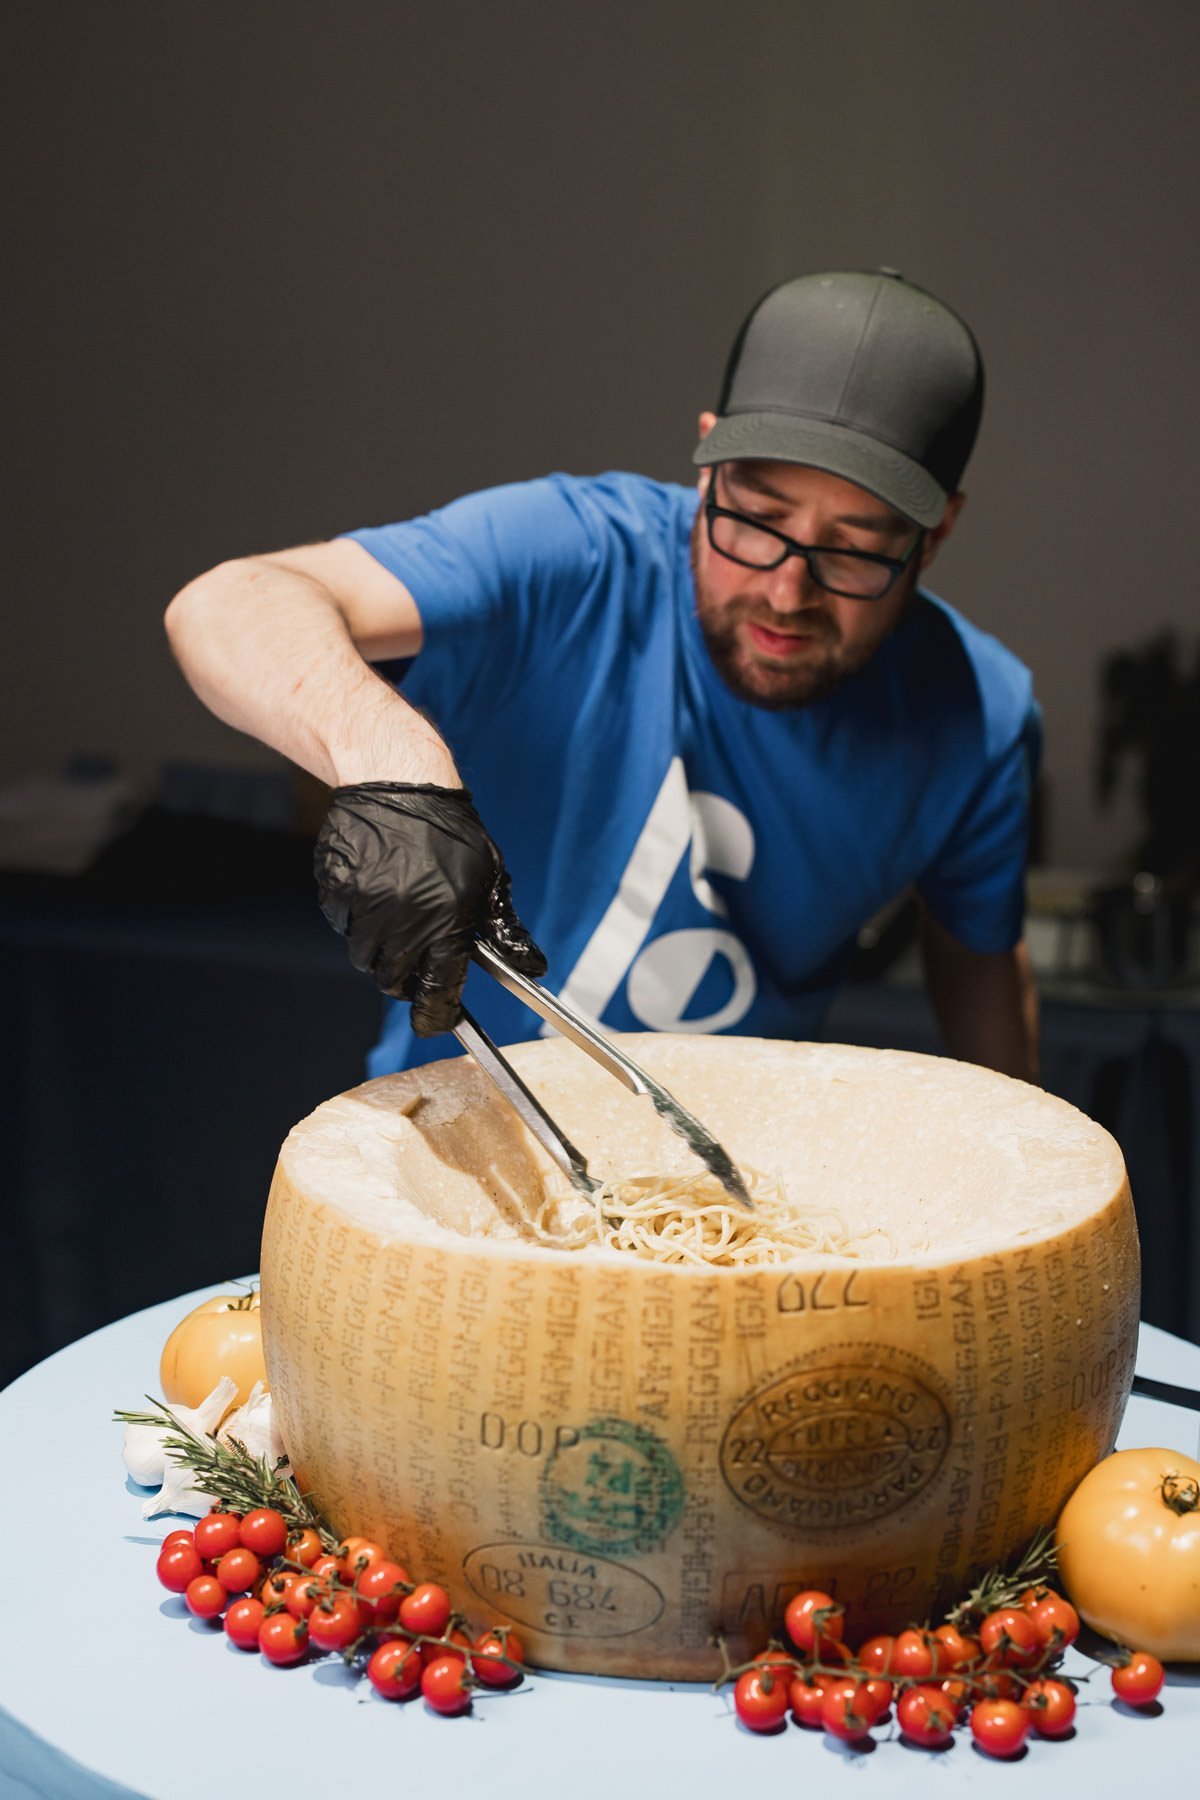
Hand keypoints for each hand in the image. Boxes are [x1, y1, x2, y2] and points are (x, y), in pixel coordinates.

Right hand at [314, 783, 545, 1035]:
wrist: (399, 779)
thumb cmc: (450, 831)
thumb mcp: (491, 878)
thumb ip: (505, 930)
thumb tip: (531, 968)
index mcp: (446, 922)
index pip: (436, 991)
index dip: (436, 1014)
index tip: (436, 1020)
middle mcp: (403, 920)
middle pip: (393, 981)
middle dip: (405, 978)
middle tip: (416, 955)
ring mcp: (365, 906)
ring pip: (364, 956)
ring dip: (379, 948)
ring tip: (397, 914)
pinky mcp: (336, 889)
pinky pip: (342, 924)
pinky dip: (354, 918)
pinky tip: (373, 890)